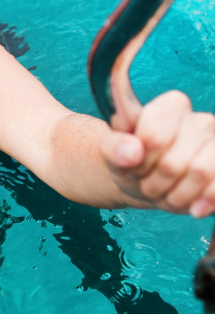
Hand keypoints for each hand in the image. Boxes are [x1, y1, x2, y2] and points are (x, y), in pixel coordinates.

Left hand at [102, 89, 214, 216]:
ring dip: (176, 195)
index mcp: (170, 107)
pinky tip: (192, 206)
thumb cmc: (132, 161)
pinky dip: (201, 202)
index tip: (133, 162)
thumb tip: (132, 151)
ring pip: (199, 173)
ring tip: (165, 191)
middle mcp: (200, 121)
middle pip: (173, 162)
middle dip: (154, 182)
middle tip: (147, 180)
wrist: (148, 183)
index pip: (154, 136)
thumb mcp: (112, 152)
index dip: (140, 158)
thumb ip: (113, 146)